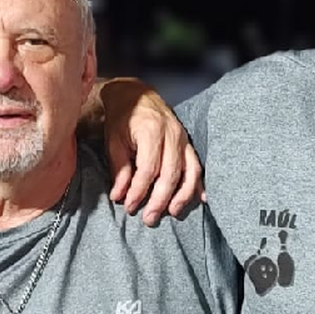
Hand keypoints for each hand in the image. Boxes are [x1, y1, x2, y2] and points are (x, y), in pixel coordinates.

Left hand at [98, 78, 203, 224]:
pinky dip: (198, 184)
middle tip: (149, 219)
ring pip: (189, 171)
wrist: (135, 94)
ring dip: (182, 195)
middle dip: (160, 200)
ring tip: (173, 213)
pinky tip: (200, 199)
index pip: (148, 169)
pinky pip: (197, 165)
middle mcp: (172, 134)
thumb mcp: (114, 141)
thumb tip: (119, 196)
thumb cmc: (122, 118)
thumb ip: (119, 169)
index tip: (129, 206)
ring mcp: (183, 138)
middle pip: (170, 174)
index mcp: (151, 131)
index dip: (139, 191)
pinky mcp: (188, 142)